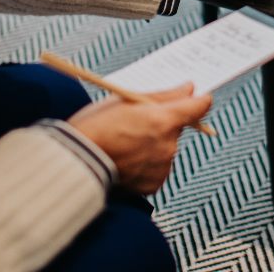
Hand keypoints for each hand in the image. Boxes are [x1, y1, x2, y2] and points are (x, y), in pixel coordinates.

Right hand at [67, 83, 211, 193]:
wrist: (74, 162)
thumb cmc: (94, 125)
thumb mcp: (125, 100)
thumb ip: (164, 95)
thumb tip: (189, 88)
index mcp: (163, 120)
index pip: (199, 106)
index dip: (197, 100)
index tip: (192, 98)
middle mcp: (168, 145)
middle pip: (178, 127)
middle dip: (163, 123)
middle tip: (136, 123)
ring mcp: (162, 166)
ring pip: (167, 148)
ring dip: (154, 144)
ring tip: (125, 144)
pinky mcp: (153, 184)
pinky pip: (158, 168)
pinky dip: (147, 164)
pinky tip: (126, 160)